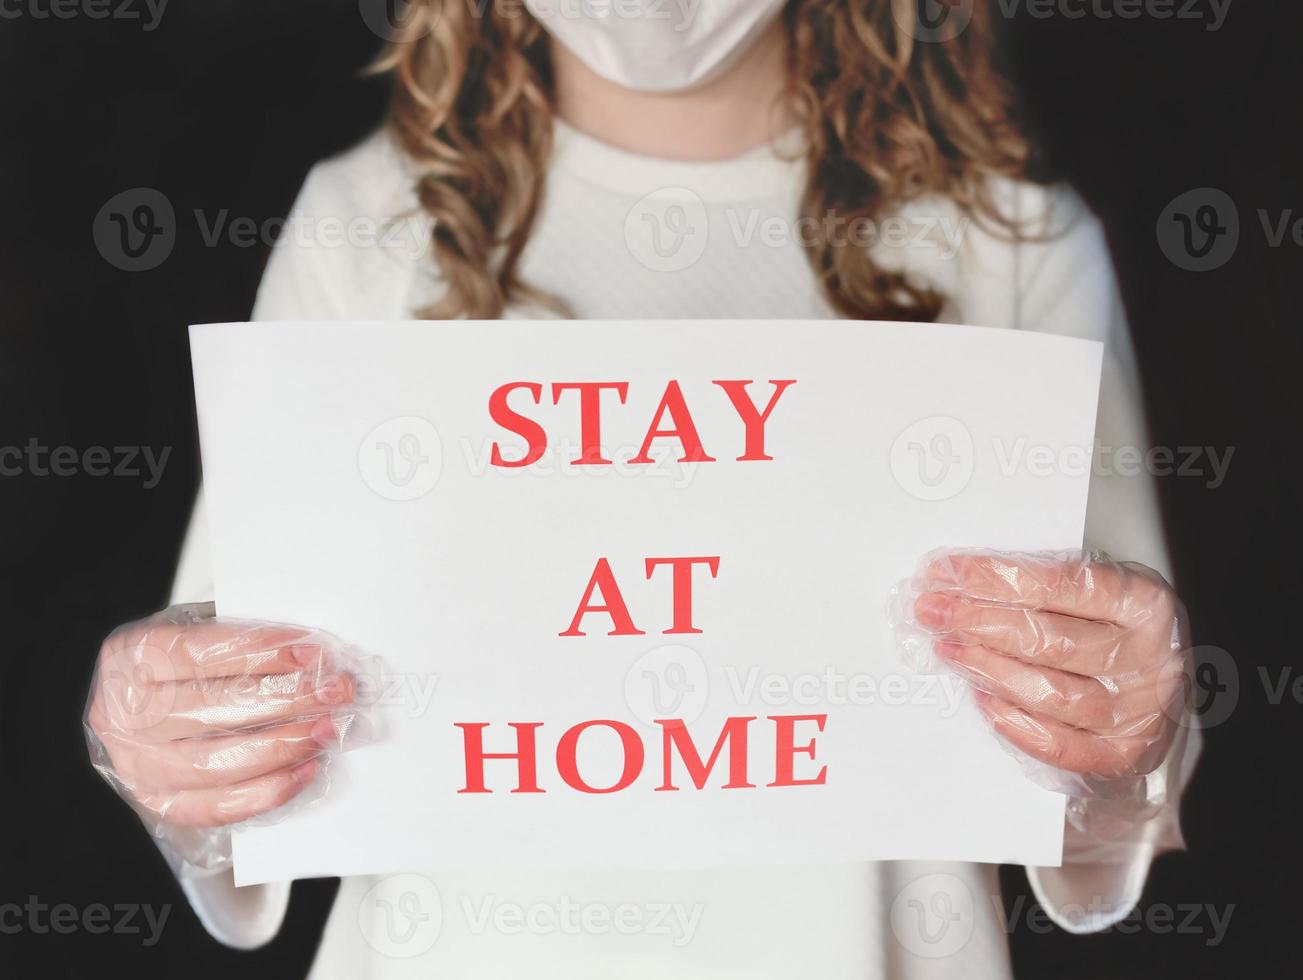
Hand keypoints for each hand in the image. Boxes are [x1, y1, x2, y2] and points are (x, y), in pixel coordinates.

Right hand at [85, 604, 360, 870]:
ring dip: (283, 746)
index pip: (200, 653)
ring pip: (215, 762)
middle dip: (286, 699)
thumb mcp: (201, 631)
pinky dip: (267, 791)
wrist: (144, 709)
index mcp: (131, 658)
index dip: (261, 652)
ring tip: (326, 730)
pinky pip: (217, 806)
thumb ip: (244, 640)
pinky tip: (306, 770)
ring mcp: (136, 764)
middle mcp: (122, 714)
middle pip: (212, 708)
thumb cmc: (184, 665)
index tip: (312, 654)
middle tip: (335, 692)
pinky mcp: (158, 803)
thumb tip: (313, 657)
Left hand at [911, 552, 1187, 783]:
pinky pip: (1059, 744)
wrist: (1157, 695)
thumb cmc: (1114, 634)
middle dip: (979, 622)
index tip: (949, 572)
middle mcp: (1149, 657)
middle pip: (1050, 639)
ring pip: (1051, 692)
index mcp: (1144, 604)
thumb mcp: (1095, 597)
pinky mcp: (1122, 754)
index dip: (998, 578)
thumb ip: (1042, 589)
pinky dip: (1014, 722)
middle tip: (933, 611)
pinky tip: (982, 697)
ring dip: (987, 669)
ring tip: (949, 650)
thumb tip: (960, 582)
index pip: (1062, 585)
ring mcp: (1139, 710)